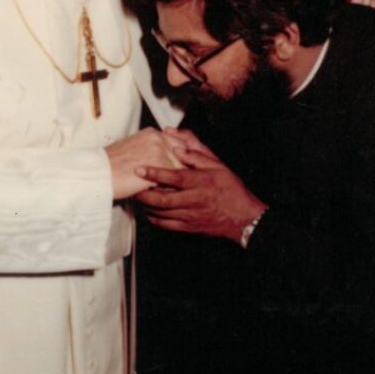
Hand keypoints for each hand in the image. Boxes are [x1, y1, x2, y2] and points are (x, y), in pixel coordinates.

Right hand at [104, 128, 183, 199]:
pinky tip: (169, 195)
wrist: (99, 174)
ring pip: (182, 167)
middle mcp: (158, 138)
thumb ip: (151, 150)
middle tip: (187, 182)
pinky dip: (173, 188)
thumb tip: (164, 161)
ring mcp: (160, 151)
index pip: (179, 143)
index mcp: (152, 133)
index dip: (184, 157)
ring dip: (180, 180)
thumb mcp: (134, 149)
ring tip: (178, 190)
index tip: (186, 169)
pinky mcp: (159, 166)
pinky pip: (174, 179)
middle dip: (187, 168)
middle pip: (185, 153)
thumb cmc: (112, 166)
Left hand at [134, 129, 266, 243]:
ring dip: (147, 206)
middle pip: (162, 199)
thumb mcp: (219, 166)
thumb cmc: (231, 189)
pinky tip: (150, 212)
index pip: (174, 177)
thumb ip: (197, 155)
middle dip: (143, 194)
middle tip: (132, 187)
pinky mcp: (189, 227)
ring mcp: (191, 215)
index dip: (155, 173)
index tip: (139, 169)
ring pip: (162, 213)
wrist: (242, 217)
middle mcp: (194, 200)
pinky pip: (167, 225)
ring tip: (138, 198)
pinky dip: (155, 219)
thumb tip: (178, 146)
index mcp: (201, 182)